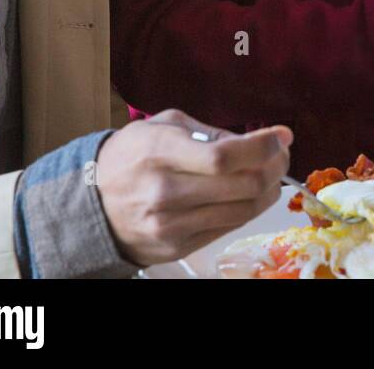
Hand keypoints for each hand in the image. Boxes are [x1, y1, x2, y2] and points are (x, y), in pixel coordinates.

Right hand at [96, 109, 291, 266]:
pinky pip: (228, 227)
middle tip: (281, 153)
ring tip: (272, 173)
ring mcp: (171, 225)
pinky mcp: (177, 247)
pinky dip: (249, 208)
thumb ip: (210, 133)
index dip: (263, 147)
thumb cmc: (132, 155)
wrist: (91, 203)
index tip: (282, 135)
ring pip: (243, 210)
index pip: (224, 157)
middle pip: (243, 185)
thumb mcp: (164, 126)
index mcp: (160, 152)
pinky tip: (252, 193)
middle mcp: (165, 192)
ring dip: (269, 189)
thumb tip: (259, 141)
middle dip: (275, 166)